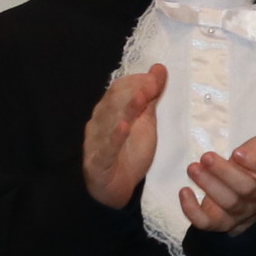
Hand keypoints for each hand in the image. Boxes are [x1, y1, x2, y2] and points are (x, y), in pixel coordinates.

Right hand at [83, 65, 164, 209]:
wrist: (116, 187)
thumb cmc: (129, 151)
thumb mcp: (145, 121)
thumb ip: (151, 96)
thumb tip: (158, 68)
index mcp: (109, 112)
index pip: (118, 90)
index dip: (136, 82)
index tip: (156, 76)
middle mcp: (99, 124)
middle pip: (112, 103)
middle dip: (132, 91)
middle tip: (152, 84)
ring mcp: (97, 143)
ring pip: (108, 123)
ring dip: (125, 110)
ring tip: (140, 98)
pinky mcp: (99, 162)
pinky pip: (106, 149)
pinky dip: (114, 137)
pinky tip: (123, 127)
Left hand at [181, 116, 255, 234]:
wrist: (248, 190)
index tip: (239, 152)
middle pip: (245, 189)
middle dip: (225, 173)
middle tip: (207, 156)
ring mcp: (239, 211)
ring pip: (226, 202)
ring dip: (208, 185)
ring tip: (193, 167)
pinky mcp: (219, 221)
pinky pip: (207, 222)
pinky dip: (192, 211)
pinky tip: (184, 192)